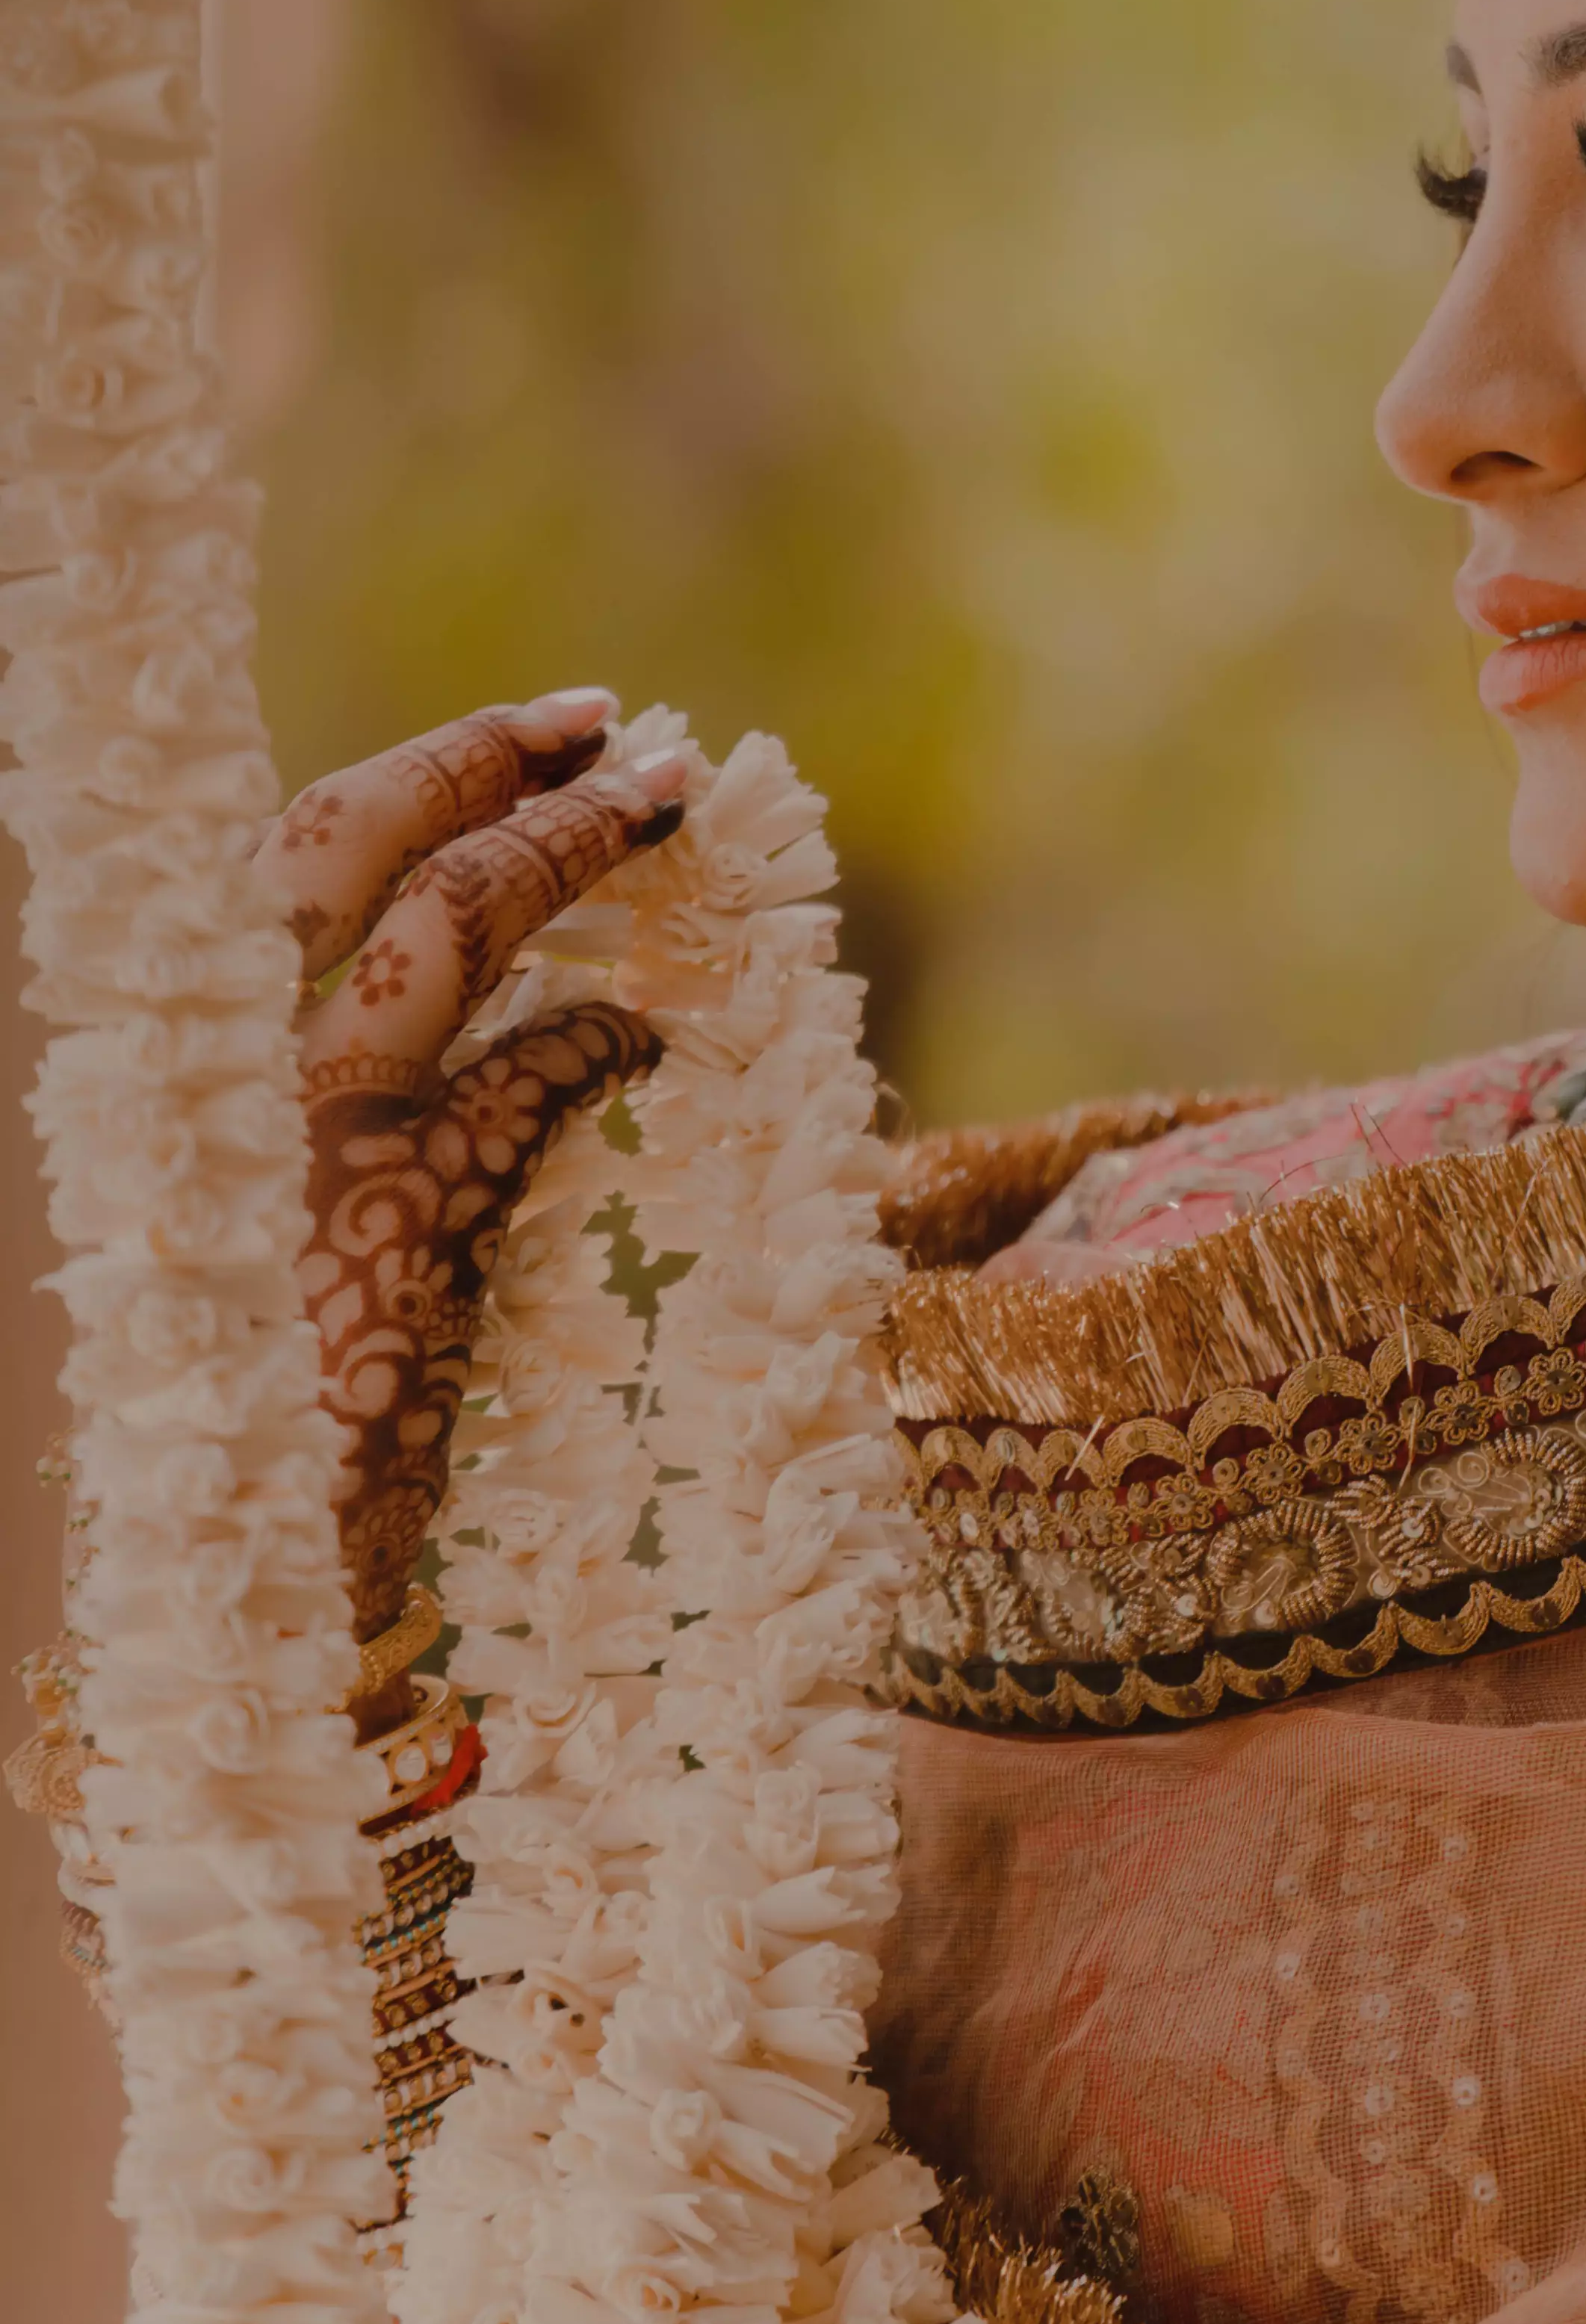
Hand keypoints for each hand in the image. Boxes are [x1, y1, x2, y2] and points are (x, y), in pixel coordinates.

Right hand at [252, 690, 688, 1690]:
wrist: (235, 1596)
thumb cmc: (266, 1410)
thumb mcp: (294, 1211)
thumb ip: (364, 1094)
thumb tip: (519, 984)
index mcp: (183, 1057)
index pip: (289, 860)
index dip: (424, 774)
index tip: (542, 730)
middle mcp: (216, 1070)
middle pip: (348, 848)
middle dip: (489, 767)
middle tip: (614, 727)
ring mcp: (295, 1137)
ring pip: (443, 926)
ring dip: (567, 847)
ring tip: (664, 804)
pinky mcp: (389, 1223)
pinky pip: (518, 1076)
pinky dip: (594, 1033)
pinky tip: (649, 1024)